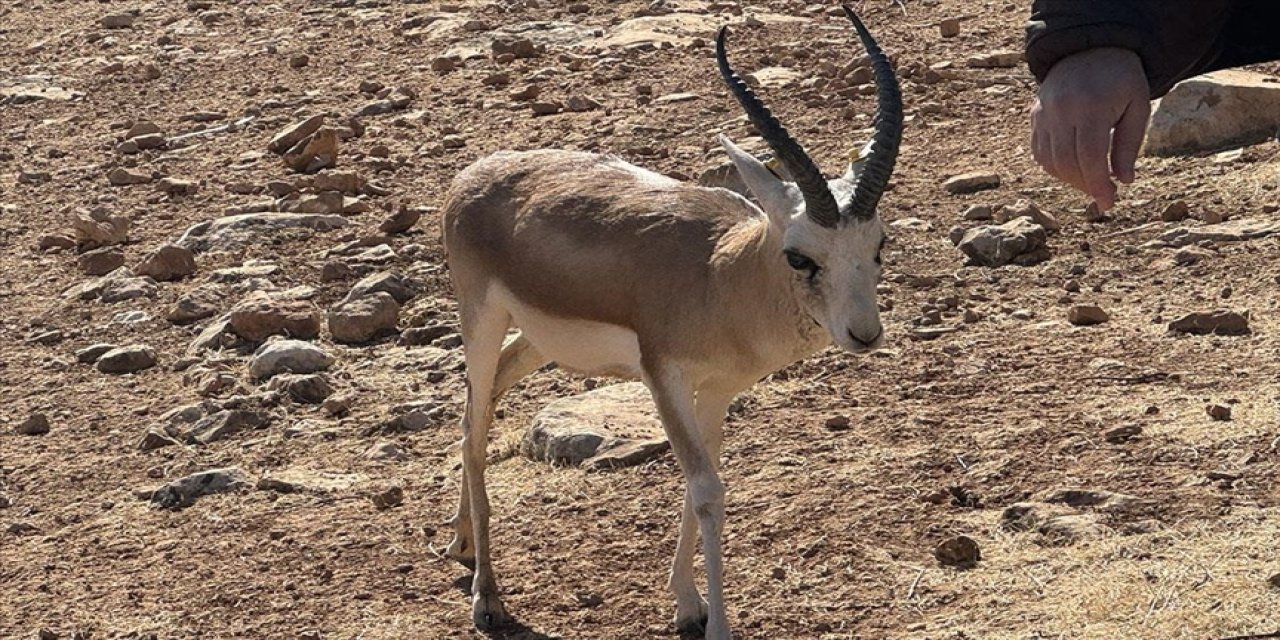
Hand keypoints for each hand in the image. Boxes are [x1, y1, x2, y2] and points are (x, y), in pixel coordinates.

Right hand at [1030, 47, 1150, 210]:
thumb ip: (1129, 144)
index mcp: (1090, 106)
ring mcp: (1044, 113)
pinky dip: (1055, 167)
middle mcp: (1061, 110)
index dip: (1098, 184)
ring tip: (1091, 181)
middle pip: (1067, 163)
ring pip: (1050, 161)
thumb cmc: (1120, 80)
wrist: (1089, 50)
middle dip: (1085, 185)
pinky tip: (1073, 169)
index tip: (1109, 203)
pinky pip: (1039, 152)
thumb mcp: (1137, 106)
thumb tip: (1123, 181)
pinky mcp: (1035, 116)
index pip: (1090, 157)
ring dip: (1070, 179)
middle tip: (1103, 195)